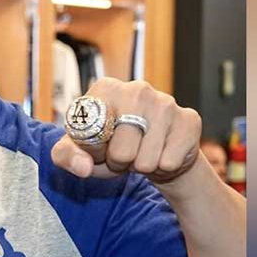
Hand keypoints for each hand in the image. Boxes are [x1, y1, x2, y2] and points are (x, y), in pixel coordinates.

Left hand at [51, 78, 202, 184]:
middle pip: (122, 152)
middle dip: (119, 162)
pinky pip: (169, 162)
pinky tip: (161, 153)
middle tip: (122, 154)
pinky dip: (163, 168)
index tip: (100, 146)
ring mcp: (166, 102)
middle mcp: (137, 89)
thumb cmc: (111, 147)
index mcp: (105, 89)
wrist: (153, 154)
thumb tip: (82, 167)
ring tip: (140, 153)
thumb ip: (67, 156)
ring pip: (147, 161)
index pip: (92, 132)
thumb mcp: (79, 151)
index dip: (96, 150)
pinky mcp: (189, 119)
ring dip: (141, 166)